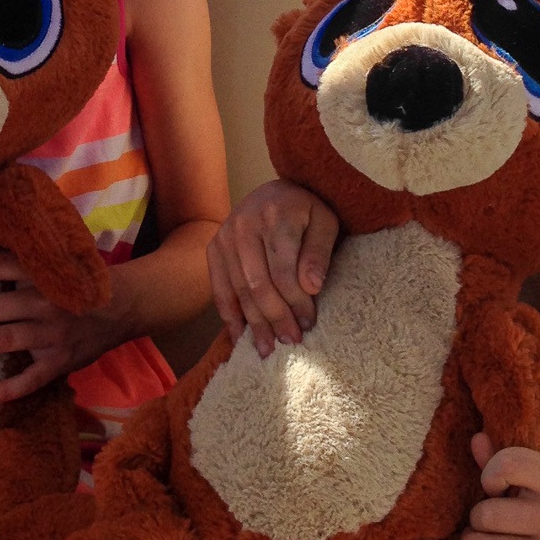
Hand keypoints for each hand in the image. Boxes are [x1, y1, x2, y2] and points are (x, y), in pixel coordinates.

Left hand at [0, 249, 123, 408]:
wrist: (130, 303)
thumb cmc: (84, 276)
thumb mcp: (58, 255)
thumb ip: (24, 253)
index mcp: (40, 272)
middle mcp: (43, 302)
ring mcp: (51, 335)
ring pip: (1, 340)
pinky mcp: (60, 362)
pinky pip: (29, 380)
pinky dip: (4, 390)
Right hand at [206, 181, 339, 358]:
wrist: (276, 191)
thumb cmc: (306, 210)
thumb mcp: (325, 222)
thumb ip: (319, 252)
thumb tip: (311, 287)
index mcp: (276, 215)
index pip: (284, 271)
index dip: (296, 301)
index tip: (309, 322)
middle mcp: (244, 225)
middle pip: (259, 284)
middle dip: (275, 317)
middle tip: (290, 341)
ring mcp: (225, 236)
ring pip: (239, 290)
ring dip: (254, 323)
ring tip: (267, 348)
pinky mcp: (214, 248)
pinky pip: (219, 288)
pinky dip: (229, 315)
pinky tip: (240, 336)